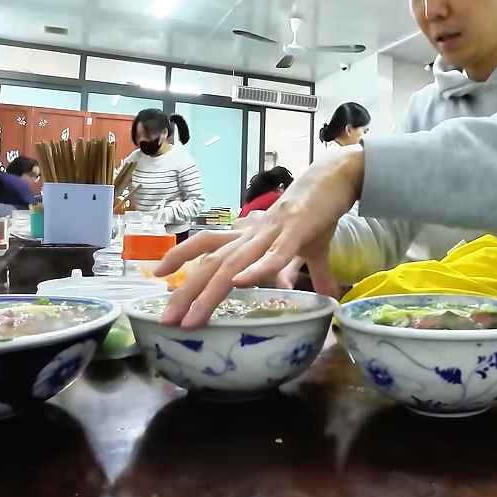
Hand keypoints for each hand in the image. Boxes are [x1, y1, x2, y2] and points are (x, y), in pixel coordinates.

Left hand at [153, 147, 363, 327]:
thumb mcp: (305, 247)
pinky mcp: (297, 231)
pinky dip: (257, 269)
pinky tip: (240, 284)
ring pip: (234, 263)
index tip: (158, 274)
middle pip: (211, 261)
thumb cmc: (317, 210)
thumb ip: (301, 270)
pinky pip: (275, 255)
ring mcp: (271, 232)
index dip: (181, 254)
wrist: (337, 177)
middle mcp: (252, 233)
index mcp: (250, 234)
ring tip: (193, 317)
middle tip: (167, 319)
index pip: (207, 241)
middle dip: (187, 292)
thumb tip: (315, 297)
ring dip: (211, 291)